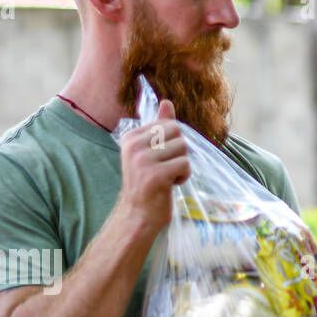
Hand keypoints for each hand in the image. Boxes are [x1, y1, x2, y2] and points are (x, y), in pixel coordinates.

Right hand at [116, 99, 188, 231]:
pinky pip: (185, 164)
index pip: (170, 124)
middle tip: (165, 168)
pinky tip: (170, 185)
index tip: (159, 159)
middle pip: (179, 133)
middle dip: (180, 152)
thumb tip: (167, 102)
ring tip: (167, 177)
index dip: (172, 143)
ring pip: (184, 149)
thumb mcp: (150, 151)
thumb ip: (159, 126)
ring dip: (182, 165)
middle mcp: (133, 146)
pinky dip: (184, 176)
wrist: (138, 215)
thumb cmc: (147, 182)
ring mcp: (142, 160)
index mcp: (131, 137)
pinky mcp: (155, 175)